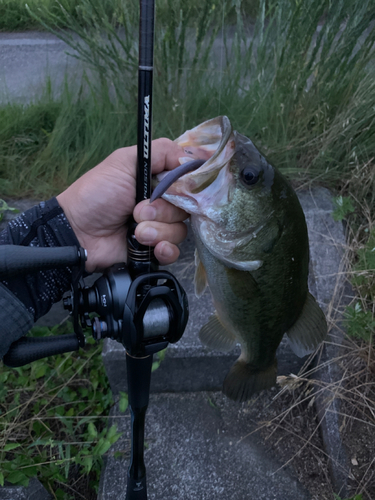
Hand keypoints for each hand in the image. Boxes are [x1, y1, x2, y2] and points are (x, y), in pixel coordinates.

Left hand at [57, 139, 187, 271]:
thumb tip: (192, 160)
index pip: (189, 180)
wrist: (77, 232)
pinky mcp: (154, 250)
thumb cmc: (97, 193)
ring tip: (135, 230)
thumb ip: (161, 152)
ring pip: (180, 230)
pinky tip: (150, 247)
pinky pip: (174, 251)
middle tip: (138, 210)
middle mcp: (162, 203)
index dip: (188, 186)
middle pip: (187, 207)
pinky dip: (164, 250)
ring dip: (158, 231)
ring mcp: (159, 228)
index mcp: (158, 179)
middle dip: (163, 210)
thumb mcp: (124, 161)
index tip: (176, 188)